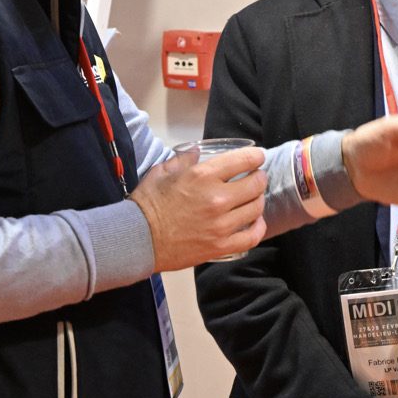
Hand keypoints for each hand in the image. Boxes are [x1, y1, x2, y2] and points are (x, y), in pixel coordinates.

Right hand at [131, 146, 266, 270]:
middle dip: (259, 177)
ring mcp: (221, 225)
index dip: (256, 157)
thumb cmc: (148, 204)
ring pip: (256, 208)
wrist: (138, 239)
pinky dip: (258, 226)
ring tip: (252, 198)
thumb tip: (198, 151)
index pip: (244, 160)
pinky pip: (252, 236)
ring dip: (258, 200)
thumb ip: (183, 159)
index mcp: (203, 176)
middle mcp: (217, 199)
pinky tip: (255, 221)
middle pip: (256, 184)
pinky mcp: (221, 246)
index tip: (257, 157)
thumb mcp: (162, 172)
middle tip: (255, 177)